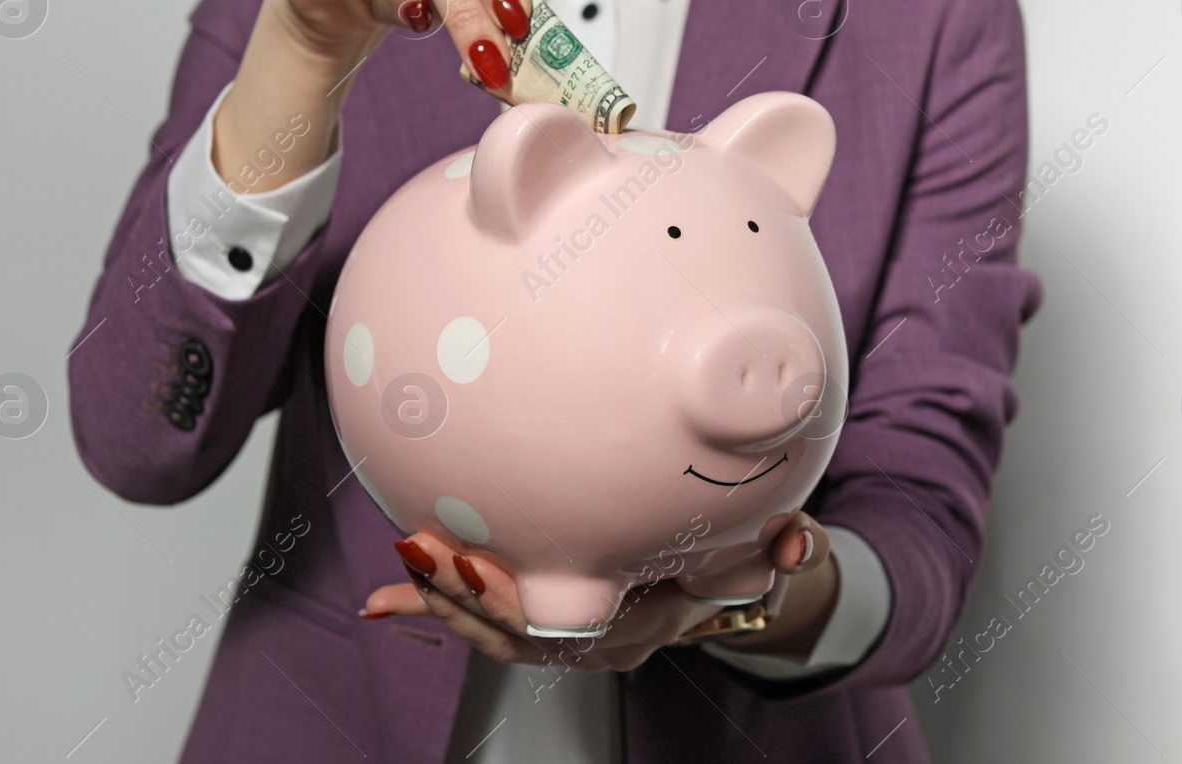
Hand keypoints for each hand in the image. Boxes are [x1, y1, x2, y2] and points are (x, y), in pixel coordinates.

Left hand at [359, 512, 835, 672]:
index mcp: (640, 625)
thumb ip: (792, 547)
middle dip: (461, 597)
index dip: (513, 602)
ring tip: (402, 562)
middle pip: (514, 632)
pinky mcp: (546, 613)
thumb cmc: (743, 562)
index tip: (473, 563)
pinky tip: (382, 597)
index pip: (566, 627)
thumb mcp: (773, 555)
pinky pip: (482, 617)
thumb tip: (799, 542)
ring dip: (441, 600)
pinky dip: (431, 607)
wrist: (735, 586)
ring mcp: (569, 633)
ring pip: (492, 630)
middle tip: (419, 550)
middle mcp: (598, 639)